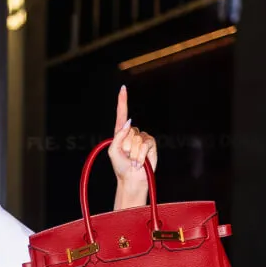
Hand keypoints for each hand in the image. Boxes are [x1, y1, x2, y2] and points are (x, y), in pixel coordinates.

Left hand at [108, 86, 157, 208]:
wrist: (132, 178)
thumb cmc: (120, 166)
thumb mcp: (114, 151)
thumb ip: (119, 136)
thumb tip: (129, 122)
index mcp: (120, 133)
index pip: (122, 114)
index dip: (123, 101)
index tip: (123, 88)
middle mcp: (132, 133)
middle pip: (129, 131)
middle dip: (126, 146)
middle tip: (126, 156)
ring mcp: (142, 137)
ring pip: (137, 139)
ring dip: (134, 153)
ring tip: (132, 160)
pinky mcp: (151, 143)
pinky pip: (146, 144)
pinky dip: (141, 155)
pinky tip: (140, 162)